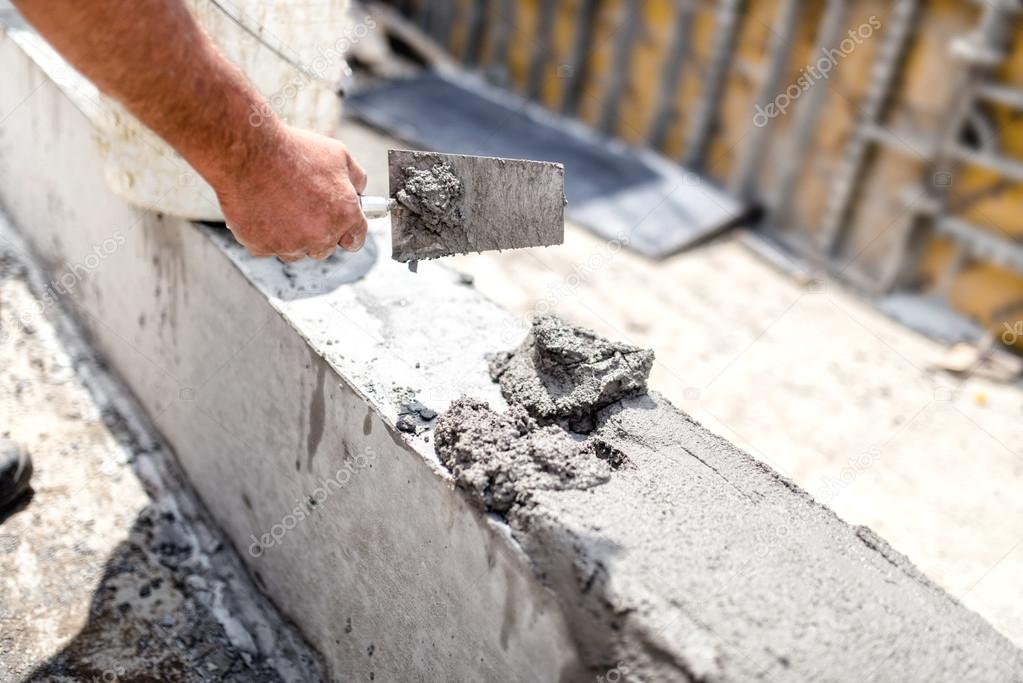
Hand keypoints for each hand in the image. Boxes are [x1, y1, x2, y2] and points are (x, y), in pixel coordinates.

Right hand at [213, 125, 368, 260]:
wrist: (248, 151)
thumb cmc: (292, 150)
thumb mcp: (338, 155)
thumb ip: (356, 179)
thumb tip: (360, 190)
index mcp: (344, 214)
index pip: (356, 239)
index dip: (348, 231)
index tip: (340, 225)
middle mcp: (320, 234)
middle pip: (324, 249)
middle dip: (318, 232)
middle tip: (303, 207)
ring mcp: (290, 244)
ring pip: (295, 252)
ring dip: (292, 236)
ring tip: (279, 205)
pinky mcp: (261, 246)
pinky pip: (267, 248)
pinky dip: (265, 234)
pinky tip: (262, 210)